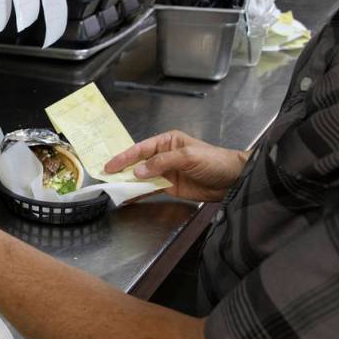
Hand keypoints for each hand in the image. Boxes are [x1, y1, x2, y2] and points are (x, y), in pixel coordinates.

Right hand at [103, 130, 247, 201]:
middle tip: (106, 177)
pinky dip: (139, 193)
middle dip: (123, 169)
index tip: (110, 166)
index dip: (124, 157)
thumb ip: (161, 163)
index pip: (141, 149)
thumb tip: (138, 172)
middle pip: (138, 163)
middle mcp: (163, 156)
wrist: (233, 180)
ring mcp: (166, 172)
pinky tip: (128, 197)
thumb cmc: (213, 161)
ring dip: (129, 182)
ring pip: (142, 177)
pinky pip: (150, 189)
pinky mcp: (170, 187)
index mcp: (167, 142)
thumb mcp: (187, 156)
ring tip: (113, 188)